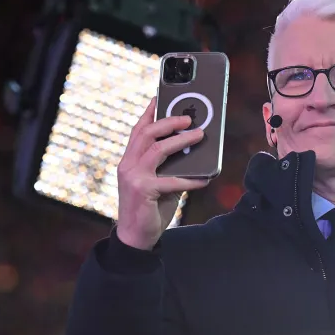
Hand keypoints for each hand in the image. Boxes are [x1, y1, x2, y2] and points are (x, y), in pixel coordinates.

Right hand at [116, 97, 209, 249]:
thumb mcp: (158, 182)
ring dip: (181, 140)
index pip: (138, 130)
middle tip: (189, 118)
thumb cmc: (149, 208)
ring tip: (199, 135)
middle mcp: (128, 165)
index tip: (160, 97)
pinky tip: (205, 179)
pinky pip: (171, 181)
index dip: (149, 112)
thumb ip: (169, 166)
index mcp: (129, 160)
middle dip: (169, 121)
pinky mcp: (143, 191)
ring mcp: (133, 177)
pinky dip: (191, 179)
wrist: (135, 237)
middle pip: (147, 133)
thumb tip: (193, 151)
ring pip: (158, 149)